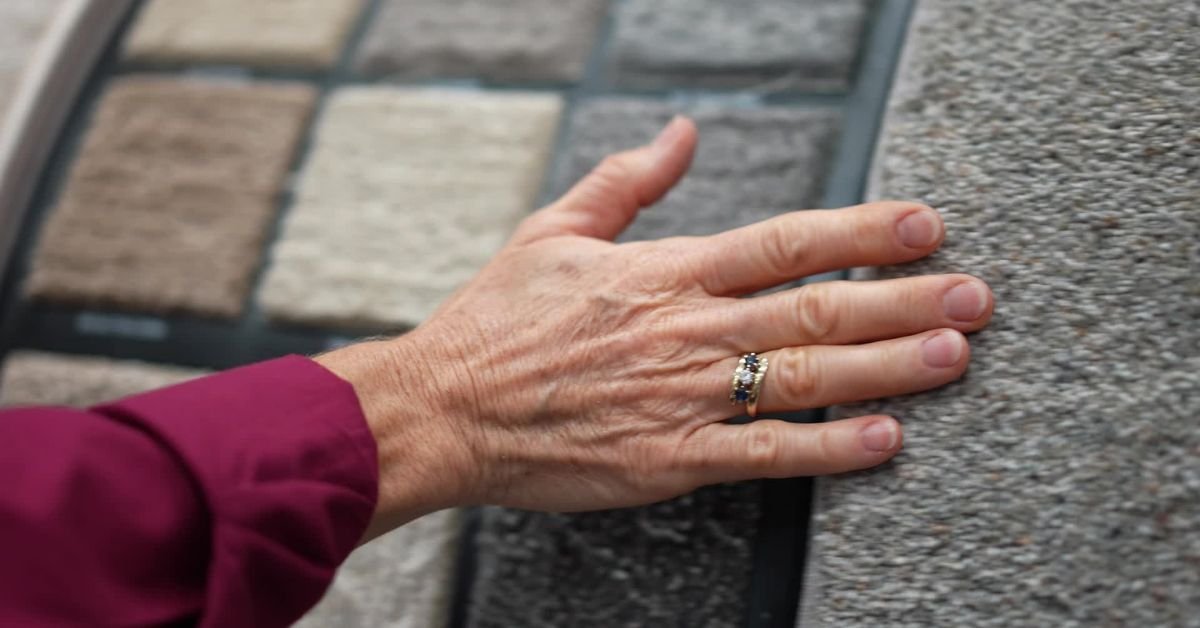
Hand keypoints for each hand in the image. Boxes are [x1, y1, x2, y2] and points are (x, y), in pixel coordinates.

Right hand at [319, 117, 993, 535]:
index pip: (784, 241)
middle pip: (815, 309)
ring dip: (888, 367)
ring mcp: (682, 398)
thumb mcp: (554, 229)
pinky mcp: (669, 459)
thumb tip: (682, 132)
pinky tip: (885, 439)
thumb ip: (628, 180)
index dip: (860, 232)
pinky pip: (764, 454)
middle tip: (974, 295)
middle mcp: (685, 331)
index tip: (923, 225)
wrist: (443, 410)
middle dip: (903, 300)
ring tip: (954, 354)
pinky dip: (828, 447)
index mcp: (664, 272)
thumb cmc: (495, 321)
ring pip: (805, 379)